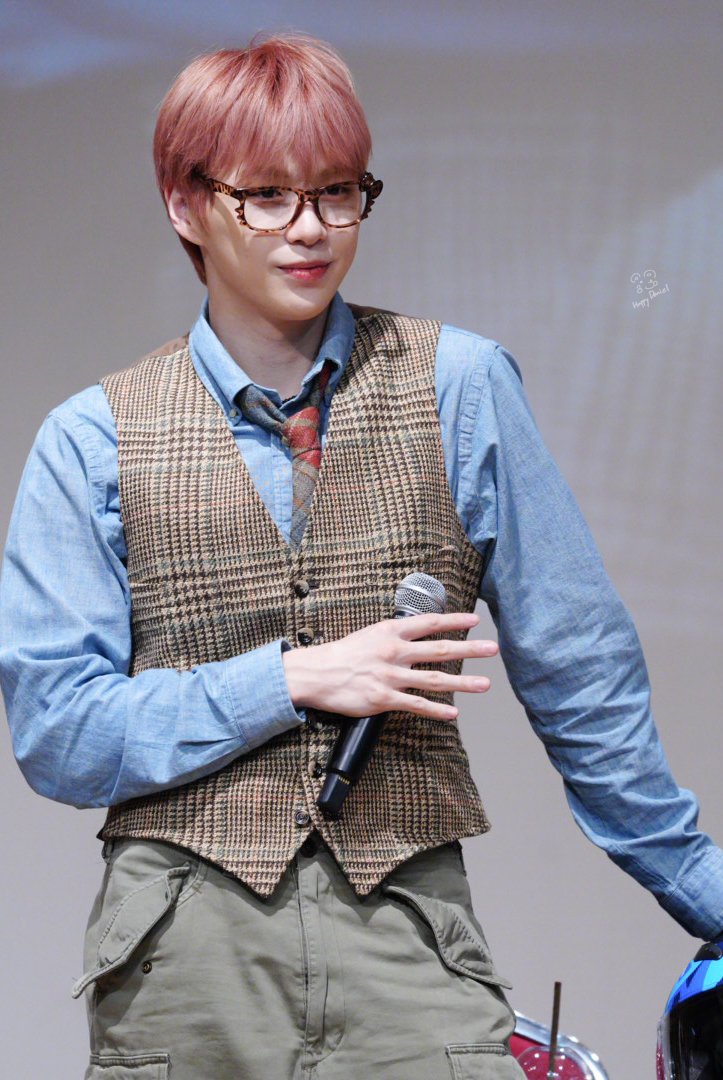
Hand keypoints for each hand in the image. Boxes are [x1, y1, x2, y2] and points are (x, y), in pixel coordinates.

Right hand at [282, 611, 497, 722]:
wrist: (317, 673)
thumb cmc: (343, 655)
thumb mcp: (370, 635)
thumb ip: (395, 636)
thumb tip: (417, 636)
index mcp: (391, 631)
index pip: (429, 623)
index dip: (454, 621)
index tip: (475, 621)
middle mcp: (395, 651)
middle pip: (440, 649)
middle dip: (470, 649)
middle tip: (493, 648)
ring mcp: (391, 676)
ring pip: (435, 679)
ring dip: (463, 683)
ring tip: (485, 685)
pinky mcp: (384, 698)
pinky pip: (416, 705)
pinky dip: (436, 710)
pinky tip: (453, 714)